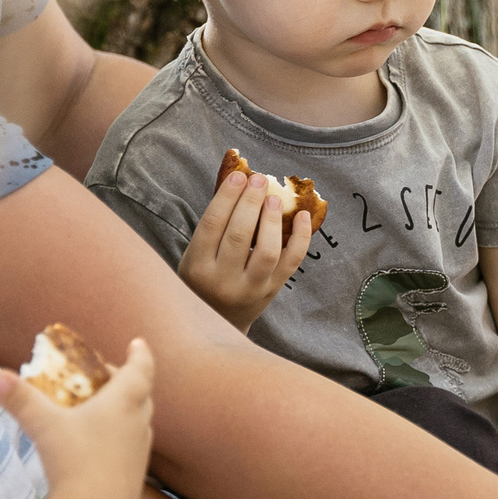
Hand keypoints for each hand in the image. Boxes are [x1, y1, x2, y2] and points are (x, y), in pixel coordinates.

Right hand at [0, 339, 155, 498]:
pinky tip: (101, 447)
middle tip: (105, 377)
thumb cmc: (74, 462)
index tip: (138, 343)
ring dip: (127, 410)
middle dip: (127, 382)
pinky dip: (122, 437)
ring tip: (103, 409)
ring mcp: (140, 453)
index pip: (140, 369)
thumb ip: (19, 400)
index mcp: (124, 403)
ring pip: (140, 422)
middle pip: (142, 395)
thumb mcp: (43, 425)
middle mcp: (138, 425)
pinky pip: (132, 448)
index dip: (140, 354)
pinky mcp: (135, 476)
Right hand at [179, 169, 311, 332]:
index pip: (212, 225)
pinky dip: (301, 238)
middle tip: (259, 180)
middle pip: (239, 236)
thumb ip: (212, 228)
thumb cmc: (205, 279)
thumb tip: (239, 184)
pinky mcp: (273, 291)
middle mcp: (223, 281)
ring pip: (266, 251)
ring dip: (272, 220)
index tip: (238, 176)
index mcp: (197, 267)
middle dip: (250, 203)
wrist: (221, 322)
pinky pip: (291, 262)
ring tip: (275, 199)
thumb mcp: (195, 256)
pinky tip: (302, 216)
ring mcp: (251, 289)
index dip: (226, 198)